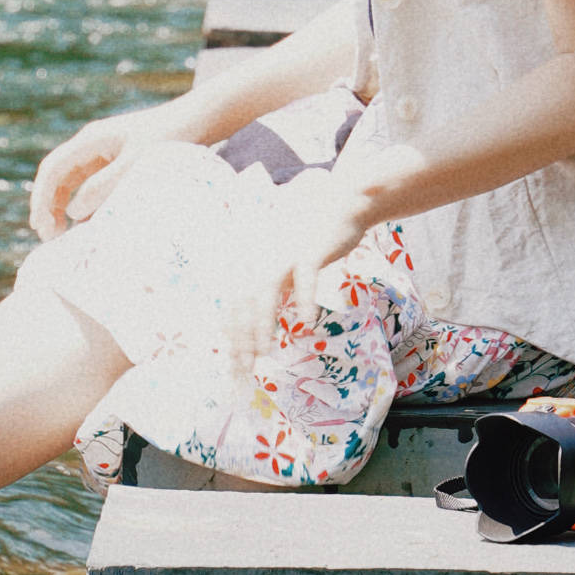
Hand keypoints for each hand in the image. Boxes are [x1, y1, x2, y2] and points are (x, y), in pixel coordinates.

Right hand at [28, 109, 157, 240]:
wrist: (195, 120)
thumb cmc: (167, 138)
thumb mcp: (134, 166)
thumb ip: (103, 187)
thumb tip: (72, 211)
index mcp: (91, 140)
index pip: (52, 169)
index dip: (42, 198)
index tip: (42, 227)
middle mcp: (91, 145)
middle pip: (57, 175)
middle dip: (47, 204)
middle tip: (47, 237)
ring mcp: (103, 152)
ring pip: (71, 180)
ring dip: (61, 205)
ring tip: (59, 235)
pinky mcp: (116, 162)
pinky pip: (89, 184)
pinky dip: (82, 204)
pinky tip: (85, 224)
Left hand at [216, 158, 395, 374]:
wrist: (341, 204)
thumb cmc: (312, 238)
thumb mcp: (285, 264)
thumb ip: (272, 289)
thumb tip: (259, 326)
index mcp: (253, 258)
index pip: (234, 302)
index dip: (232, 334)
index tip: (235, 364)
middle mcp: (262, 254)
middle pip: (244, 301)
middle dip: (242, 338)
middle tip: (245, 370)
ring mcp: (284, 251)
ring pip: (265, 292)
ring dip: (263, 325)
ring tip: (265, 353)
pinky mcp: (309, 248)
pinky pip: (305, 278)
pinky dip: (305, 300)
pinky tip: (309, 323)